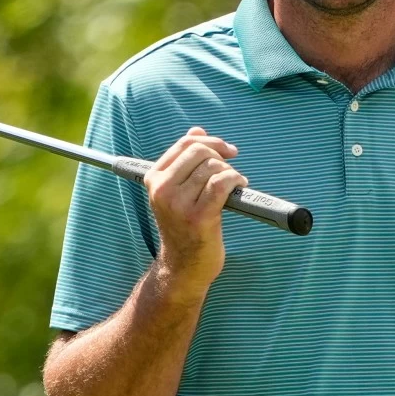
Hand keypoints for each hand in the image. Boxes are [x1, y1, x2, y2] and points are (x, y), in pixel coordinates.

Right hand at [144, 127, 247, 298]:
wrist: (184, 265)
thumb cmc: (184, 226)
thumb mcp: (177, 190)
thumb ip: (185, 160)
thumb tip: (197, 130)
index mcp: (154, 179)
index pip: (184, 144)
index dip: (210, 141)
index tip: (226, 150)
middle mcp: (162, 189)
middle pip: (200, 152)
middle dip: (221, 156)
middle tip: (230, 169)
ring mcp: (179, 204)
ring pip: (213, 168)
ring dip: (231, 172)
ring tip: (234, 184)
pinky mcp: (198, 217)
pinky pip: (222, 184)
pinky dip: (235, 180)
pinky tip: (240, 186)